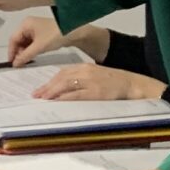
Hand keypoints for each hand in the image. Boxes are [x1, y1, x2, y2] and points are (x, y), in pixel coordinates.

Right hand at [7, 15, 64, 65]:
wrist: (73, 32)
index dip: (11, 52)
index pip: (13, 39)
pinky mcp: (41, 34)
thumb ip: (25, 56)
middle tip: (20, 64)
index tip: (11, 62)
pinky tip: (32, 57)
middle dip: (18, 52)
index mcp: (26, 24)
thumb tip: (15, 63)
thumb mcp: (38, 47)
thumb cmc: (56, 34)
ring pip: (25, 43)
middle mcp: (29, 25)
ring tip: (26, 62)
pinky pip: (32, 43)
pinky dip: (31, 51)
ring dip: (25, 52)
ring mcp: (35, 29)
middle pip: (18, 41)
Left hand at [32, 64, 166, 102]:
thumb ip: (82, 80)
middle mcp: (86, 71)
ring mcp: (90, 81)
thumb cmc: (115, 83)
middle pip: (61, 78)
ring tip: (42, 100)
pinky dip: (65, 98)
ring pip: (66, 85)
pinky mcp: (96, 92)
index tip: (40, 90)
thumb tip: (65, 91)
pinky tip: (57, 102)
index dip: (50, 82)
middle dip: (47, 87)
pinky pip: (76, 95)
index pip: (62, 73)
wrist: (133, 84)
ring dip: (52, 93)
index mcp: (85, 67)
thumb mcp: (96, 76)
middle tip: (36, 96)